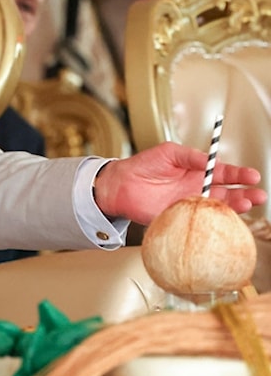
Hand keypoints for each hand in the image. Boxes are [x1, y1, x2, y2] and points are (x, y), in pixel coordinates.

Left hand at [93, 142, 266, 224]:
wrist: (120, 184)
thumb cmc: (143, 166)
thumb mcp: (169, 152)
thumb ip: (191, 156)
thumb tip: (212, 160)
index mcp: (197, 172)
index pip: (224, 174)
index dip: (239, 175)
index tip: (252, 176)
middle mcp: (197, 190)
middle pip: (228, 194)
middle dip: (245, 194)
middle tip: (258, 194)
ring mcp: (190, 205)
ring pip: (218, 209)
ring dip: (234, 208)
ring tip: (246, 204)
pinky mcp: (180, 219)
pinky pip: (200, 223)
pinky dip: (212, 222)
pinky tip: (220, 219)